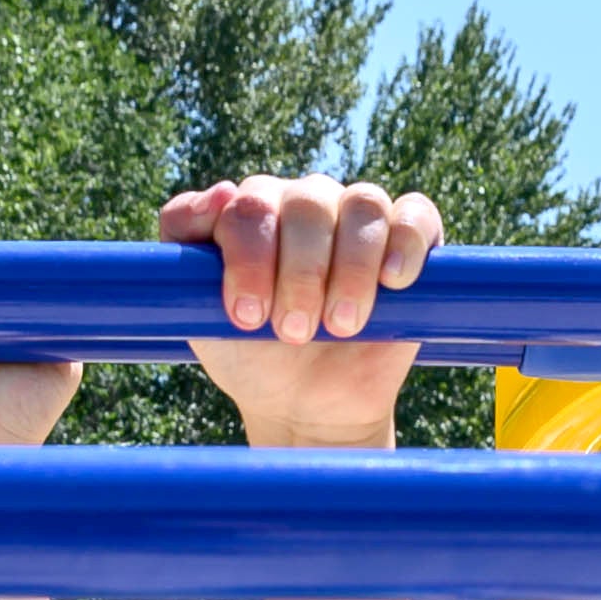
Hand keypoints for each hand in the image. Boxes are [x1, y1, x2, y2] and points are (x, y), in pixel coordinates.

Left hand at [160, 175, 443, 448]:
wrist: (306, 407)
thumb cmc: (249, 355)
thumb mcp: (195, 309)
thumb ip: (184, 240)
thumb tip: (221, 192)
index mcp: (254, 211)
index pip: (249, 205)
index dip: (248, 259)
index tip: (247, 317)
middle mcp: (305, 204)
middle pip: (306, 203)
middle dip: (299, 274)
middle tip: (292, 333)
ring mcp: (357, 219)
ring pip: (362, 205)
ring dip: (350, 268)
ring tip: (341, 325)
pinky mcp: (407, 242)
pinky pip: (415, 215)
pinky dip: (405, 242)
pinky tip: (391, 281)